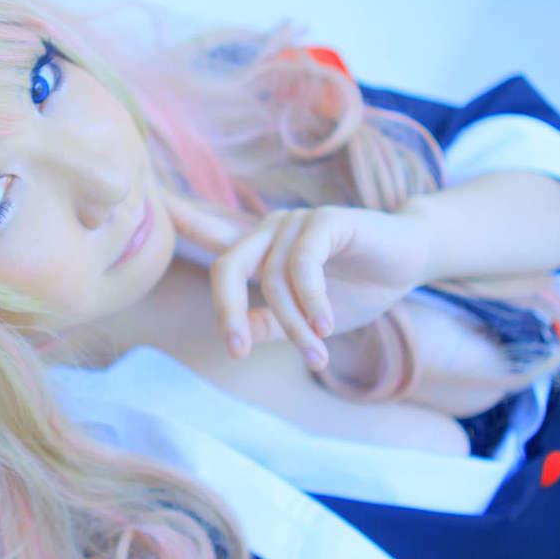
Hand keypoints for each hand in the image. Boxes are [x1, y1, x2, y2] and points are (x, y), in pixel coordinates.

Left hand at [165, 193, 431, 370]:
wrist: (412, 262)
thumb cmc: (358, 288)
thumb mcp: (309, 318)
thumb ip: (273, 324)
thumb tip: (242, 339)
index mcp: (262, 250)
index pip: (210, 236)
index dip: (178, 223)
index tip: (148, 207)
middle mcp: (271, 230)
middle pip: (227, 265)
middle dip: (228, 310)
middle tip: (238, 348)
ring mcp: (296, 222)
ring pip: (274, 280)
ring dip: (295, 324)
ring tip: (317, 351)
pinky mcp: (326, 221)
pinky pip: (302, 264)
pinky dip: (311, 298)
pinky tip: (327, 320)